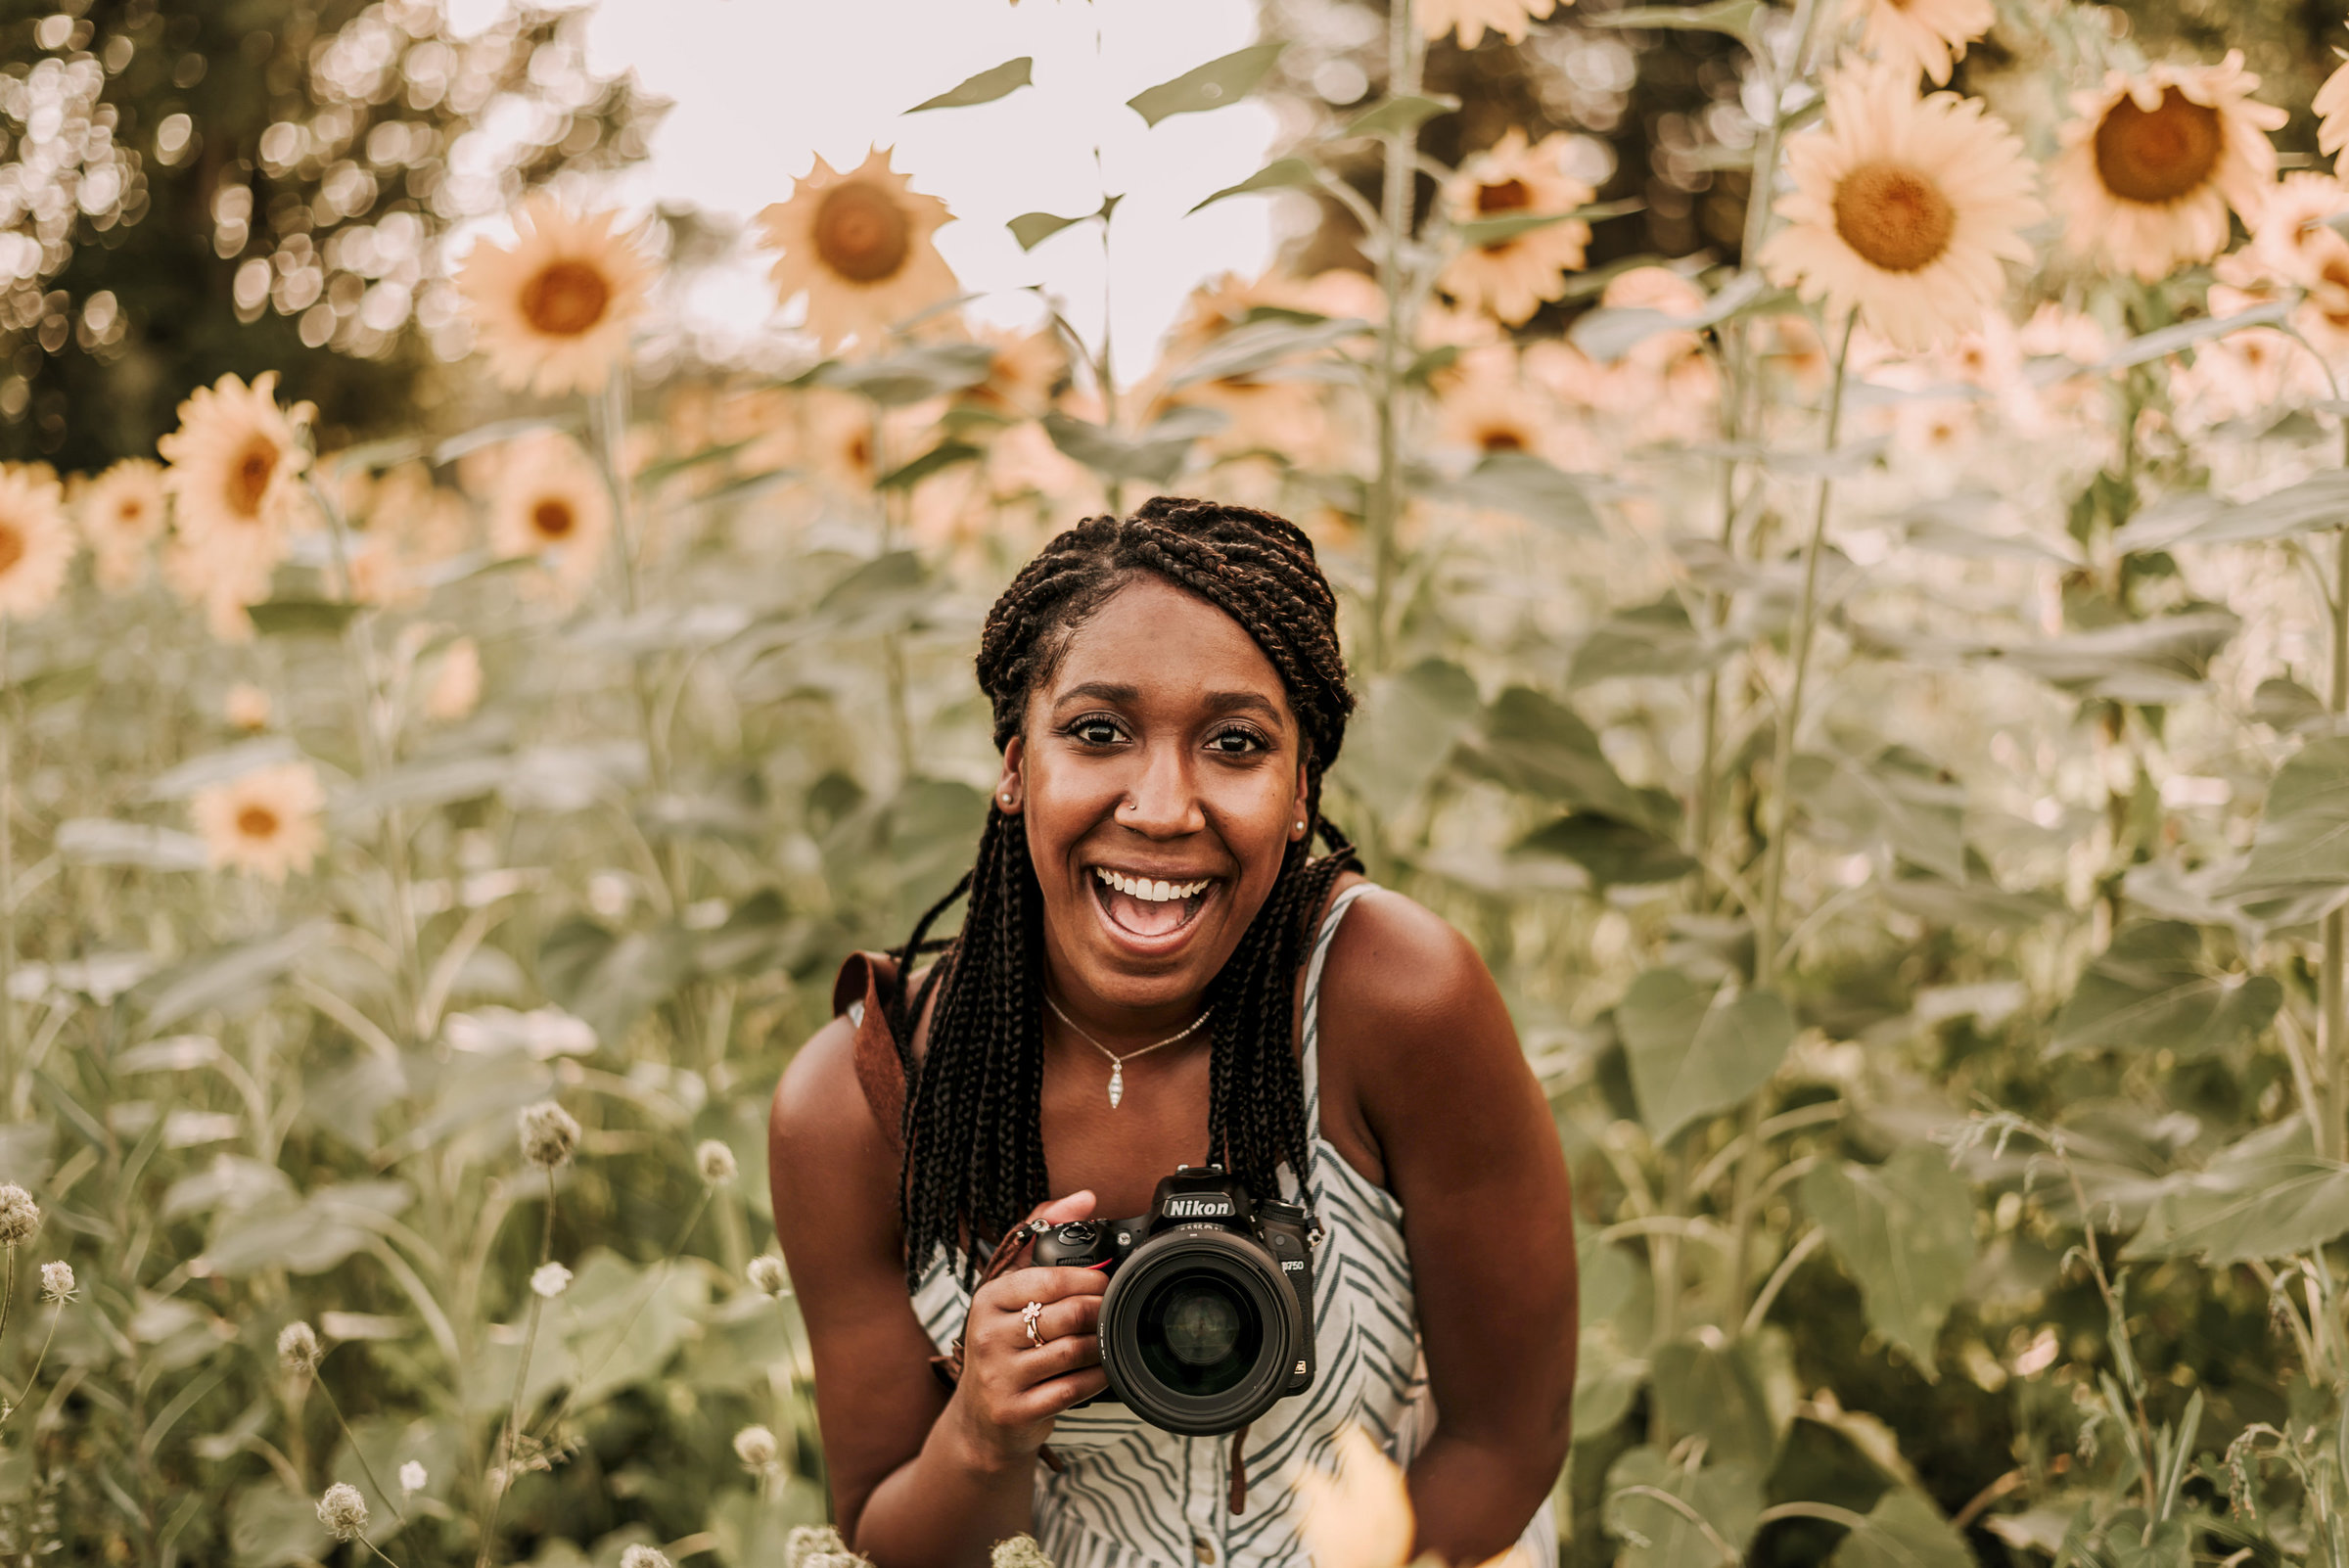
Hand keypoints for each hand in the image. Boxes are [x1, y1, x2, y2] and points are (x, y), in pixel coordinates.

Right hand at [944, 1190, 1109, 1469]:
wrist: (981, 1420)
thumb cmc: (1003, 1346)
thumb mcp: (1010, 1289)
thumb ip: (1042, 1235)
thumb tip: (1084, 1199)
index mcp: (989, 1299)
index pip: (1050, 1279)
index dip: (1091, 1280)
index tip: (1106, 1284)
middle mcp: (988, 1335)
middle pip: (1069, 1315)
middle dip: (1101, 1313)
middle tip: (1114, 1313)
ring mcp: (1000, 1376)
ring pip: (1073, 1351)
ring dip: (1101, 1346)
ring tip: (1107, 1340)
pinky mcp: (1016, 1411)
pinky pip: (1073, 1388)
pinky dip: (1096, 1378)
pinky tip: (1100, 1371)